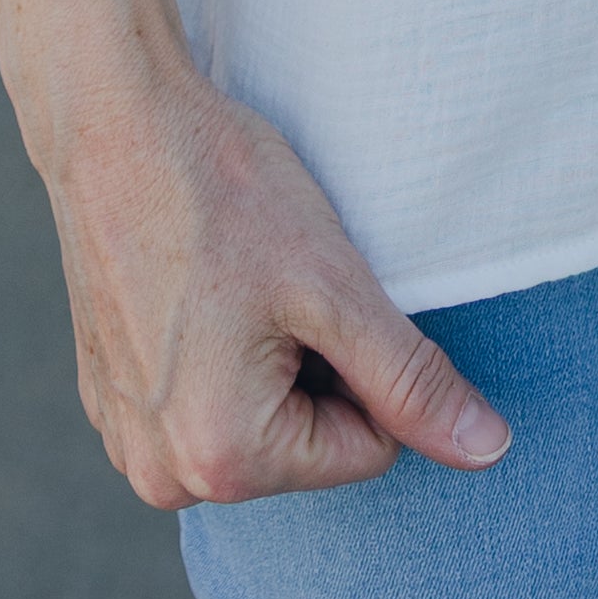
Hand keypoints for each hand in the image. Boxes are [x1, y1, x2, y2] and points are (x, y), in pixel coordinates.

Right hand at [12, 9, 511, 505]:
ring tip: (236, 283)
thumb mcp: (336, 287)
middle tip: (275, 282)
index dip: (366, 362)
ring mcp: (126, 441)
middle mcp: (164, 477)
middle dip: (313, 365)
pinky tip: (195, 286)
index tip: (317, 291)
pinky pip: (202, 401)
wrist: (112, 122)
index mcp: (224, 461)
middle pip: (308, 442)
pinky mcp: (107, 402)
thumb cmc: (223, 193)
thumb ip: (413, 381)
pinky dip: (215, 351)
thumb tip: (490, 452)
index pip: (367, 447)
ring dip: (267, 358)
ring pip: (258, 420)